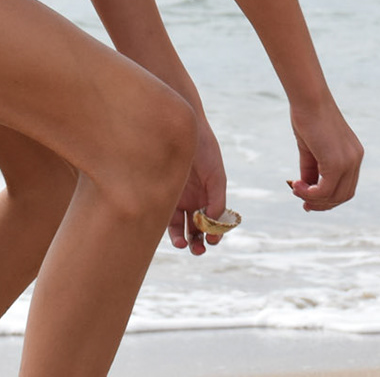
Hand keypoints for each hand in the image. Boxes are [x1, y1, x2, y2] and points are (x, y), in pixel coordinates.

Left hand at [168, 113, 229, 254]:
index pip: (213, 221)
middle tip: (199, 250)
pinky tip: (176, 235)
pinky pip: (165, 219)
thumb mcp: (216, 174)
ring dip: (184, 240)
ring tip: (185, 244)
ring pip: (181, 228)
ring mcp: (178, 199)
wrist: (182, 130)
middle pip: (197, 228)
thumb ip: (217, 199)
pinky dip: (172, 230)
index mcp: (209, 195)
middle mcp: (194, 200)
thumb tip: (214, 222)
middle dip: (199, 242)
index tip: (214, 239)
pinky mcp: (162, 196)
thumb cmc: (204, 150)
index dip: (214, 233)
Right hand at [286, 94, 362, 210]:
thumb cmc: (307, 118)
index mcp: (353, 154)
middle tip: (303, 202)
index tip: (309, 199)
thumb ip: (312, 170)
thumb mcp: (310, 150)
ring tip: (296, 189)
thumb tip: (306, 191)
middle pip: (344, 195)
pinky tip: (297, 185)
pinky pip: (325, 190)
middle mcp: (355, 158)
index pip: (347, 186)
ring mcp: (349, 161)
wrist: (309, 99)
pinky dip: (310, 193)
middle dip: (322, 203)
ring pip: (335, 196)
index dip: (329, 198)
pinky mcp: (337, 162)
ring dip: (313, 199)